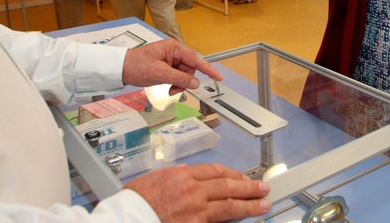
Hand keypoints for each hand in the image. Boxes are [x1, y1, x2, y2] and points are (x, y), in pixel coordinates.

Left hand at [122, 39, 222, 93]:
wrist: (120, 69)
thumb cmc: (136, 66)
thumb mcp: (160, 74)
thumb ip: (179, 79)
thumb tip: (195, 83)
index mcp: (174, 48)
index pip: (196, 60)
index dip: (208, 69)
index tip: (218, 77)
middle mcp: (173, 52)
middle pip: (190, 69)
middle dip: (184, 81)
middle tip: (173, 91)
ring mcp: (169, 59)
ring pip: (183, 74)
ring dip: (178, 84)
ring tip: (168, 90)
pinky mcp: (165, 66)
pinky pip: (176, 76)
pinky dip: (173, 83)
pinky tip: (166, 87)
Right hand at [123, 164, 270, 222]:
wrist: (126, 219)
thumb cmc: (134, 203)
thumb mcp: (153, 178)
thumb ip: (173, 174)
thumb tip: (186, 171)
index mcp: (182, 176)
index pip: (214, 171)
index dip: (231, 174)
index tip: (241, 177)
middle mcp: (192, 190)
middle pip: (227, 186)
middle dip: (248, 187)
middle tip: (262, 188)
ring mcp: (196, 210)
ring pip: (228, 205)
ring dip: (249, 204)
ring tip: (262, 204)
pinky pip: (218, 221)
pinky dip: (232, 219)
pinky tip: (243, 219)